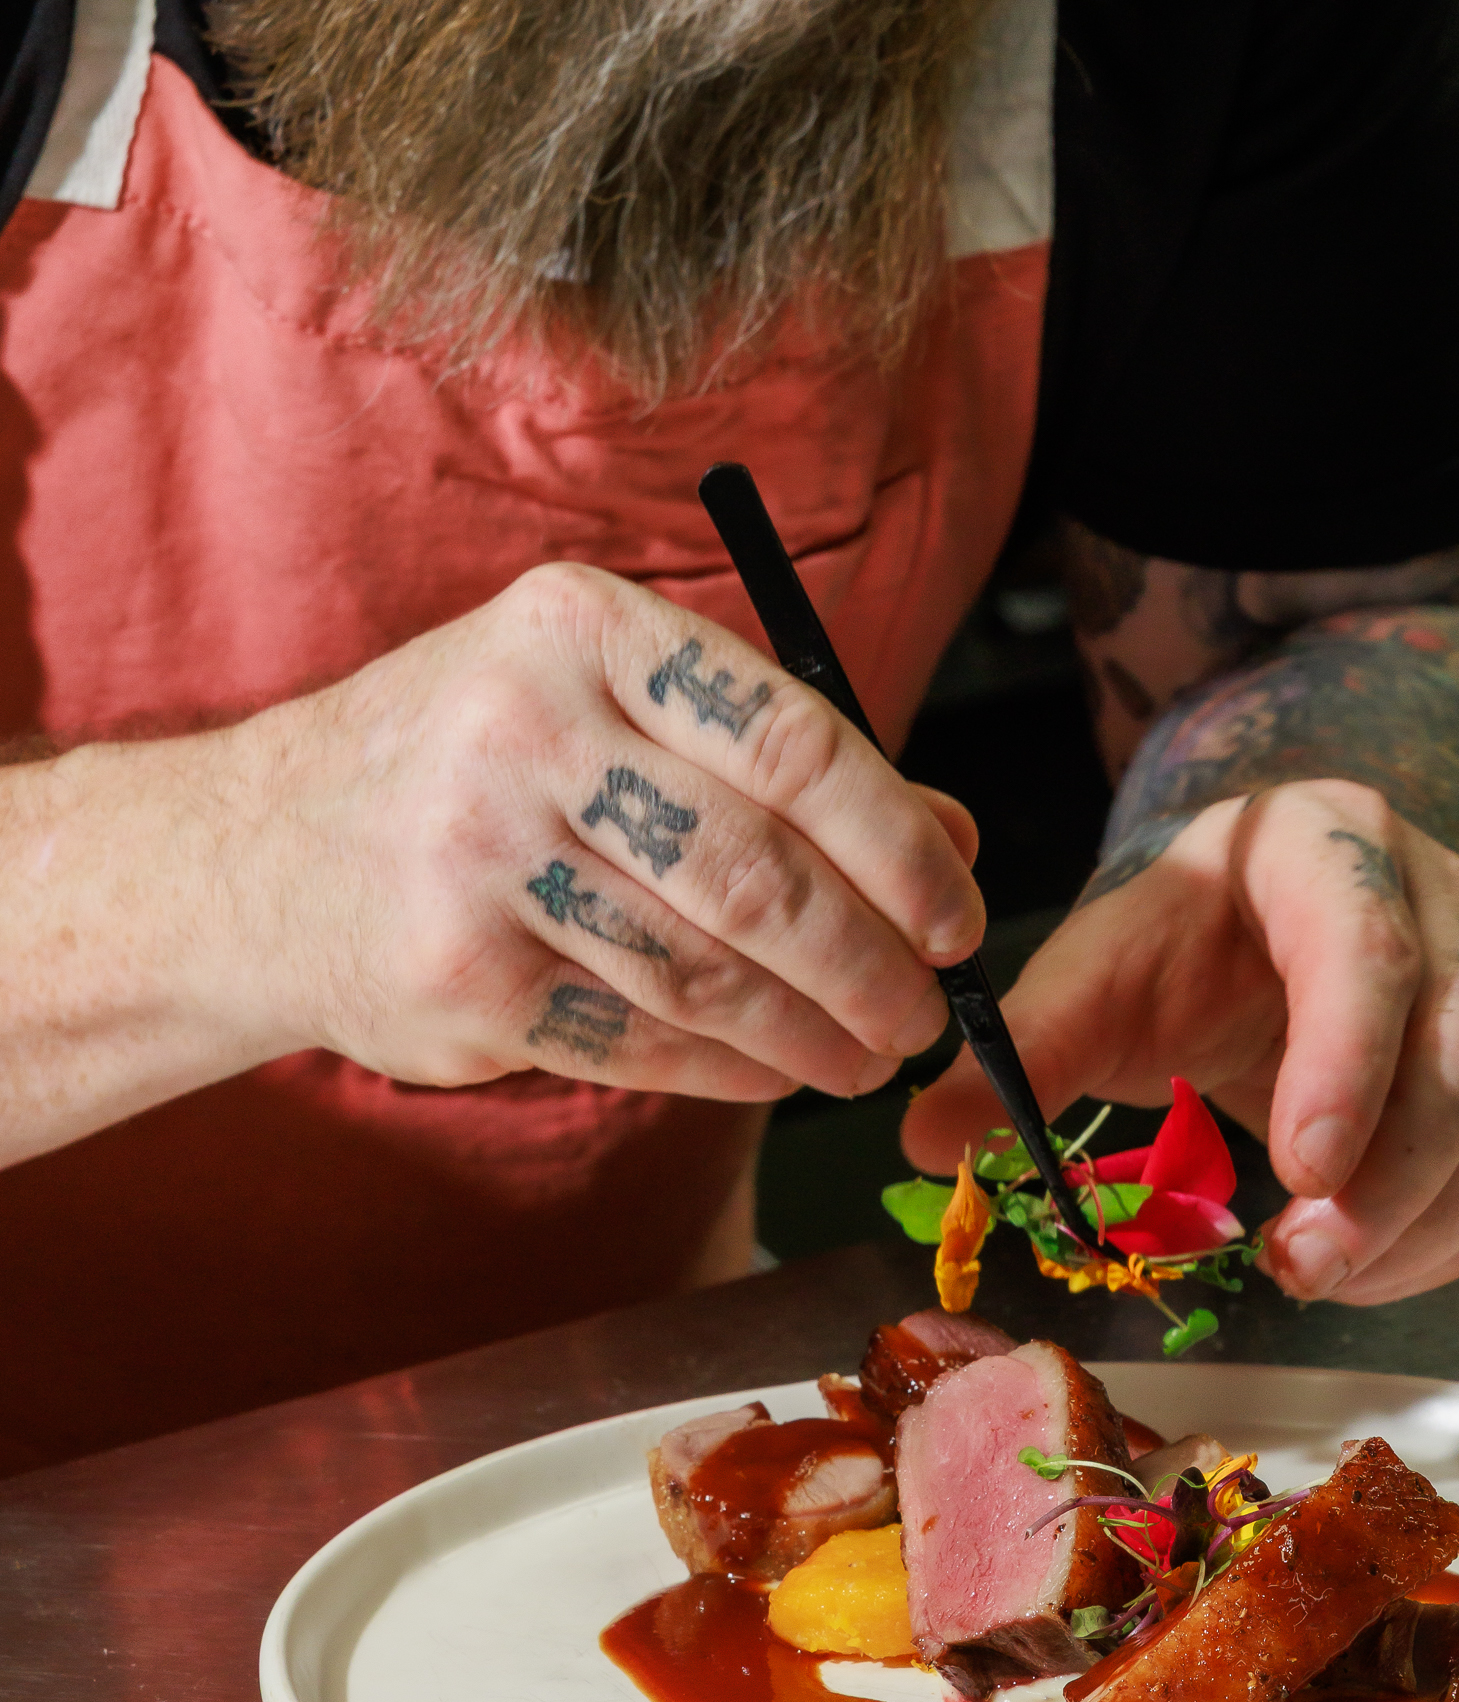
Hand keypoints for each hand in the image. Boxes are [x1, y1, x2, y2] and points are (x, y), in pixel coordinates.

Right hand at [237, 562, 982, 1099]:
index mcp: (584, 629)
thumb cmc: (468, 762)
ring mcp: (480, 859)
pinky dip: (727, 1069)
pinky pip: (638, 1038)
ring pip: (704, 970)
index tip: (960, 909)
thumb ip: (774, 758)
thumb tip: (951, 838)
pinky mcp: (458, 979)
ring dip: (810, 1032)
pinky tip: (773, 1071)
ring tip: (866, 1054)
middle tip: (926, 1009)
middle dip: (871, 961)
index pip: (795, 740)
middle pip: (758, 871)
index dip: (900, 842)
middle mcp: (524, 730)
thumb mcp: (605, 703)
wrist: (255, 855)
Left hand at [903, 781, 1458, 1304]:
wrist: (1262, 907)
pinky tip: (1367, 1271)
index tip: (1300, 1169)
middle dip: (1387, 1178)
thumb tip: (925, 1134)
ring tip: (1321, 1276)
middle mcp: (1440, 898)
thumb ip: (1022, 1047)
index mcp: (1326, 846)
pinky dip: (1454, 1233)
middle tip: (1297, 1266)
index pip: (1367, 946)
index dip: (1345, 1064)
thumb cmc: (1182, 937)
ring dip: (1426, 1217)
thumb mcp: (1095, 970)